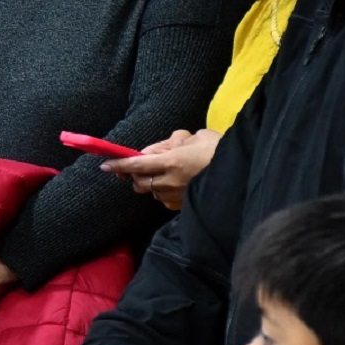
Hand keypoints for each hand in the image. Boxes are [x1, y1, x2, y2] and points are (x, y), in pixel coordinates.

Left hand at [101, 129, 220, 210]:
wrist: (240, 172)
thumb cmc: (219, 150)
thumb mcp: (195, 138)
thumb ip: (171, 143)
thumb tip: (154, 150)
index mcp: (171, 162)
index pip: (136, 165)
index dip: (119, 165)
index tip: (105, 165)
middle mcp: (170, 182)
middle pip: (139, 182)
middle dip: (136, 175)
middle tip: (143, 166)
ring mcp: (176, 196)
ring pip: (152, 192)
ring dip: (152, 183)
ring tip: (168, 173)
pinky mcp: (183, 206)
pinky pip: (165, 199)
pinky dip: (165, 191)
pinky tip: (178, 183)